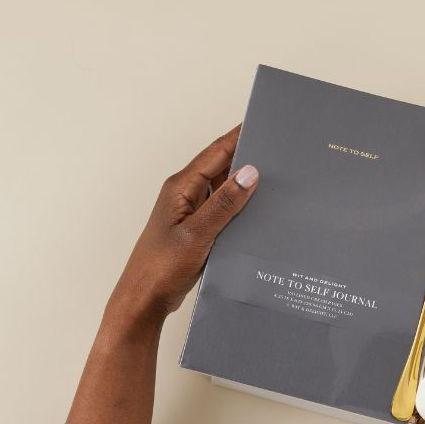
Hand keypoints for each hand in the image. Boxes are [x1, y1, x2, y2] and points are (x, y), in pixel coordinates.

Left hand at [112, 125, 258, 319]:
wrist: (145, 299)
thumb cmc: (160, 267)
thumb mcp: (197, 233)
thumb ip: (224, 203)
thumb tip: (250, 173)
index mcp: (181, 187)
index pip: (217, 152)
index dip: (240, 136)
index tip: (264, 124)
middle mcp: (187, 195)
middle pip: (222, 168)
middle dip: (248, 159)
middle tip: (279, 154)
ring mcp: (192, 213)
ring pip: (225, 191)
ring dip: (246, 187)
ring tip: (277, 181)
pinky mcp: (198, 230)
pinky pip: (224, 211)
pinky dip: (240, 209)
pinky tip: (260, 213)